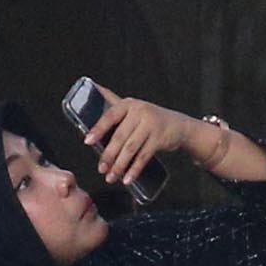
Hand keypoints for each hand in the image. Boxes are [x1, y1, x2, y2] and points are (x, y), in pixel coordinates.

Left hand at [74, 90, 262, 186]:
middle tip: (101, 169)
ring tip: (111, 177)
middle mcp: (139, 111)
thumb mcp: (132, 108)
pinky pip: (143, 156)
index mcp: (128, 104)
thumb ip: (113, 102)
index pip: (110, 116)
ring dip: (119, 165)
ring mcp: (151, 125)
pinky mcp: (159, 138)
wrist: (178, 125)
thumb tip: (92, 86)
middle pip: (120, 136)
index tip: (87, 141)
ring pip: (131, 149)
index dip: (98, 129)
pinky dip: (134, 169)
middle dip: (108, 155)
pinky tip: (127, 179)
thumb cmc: (148, 118)